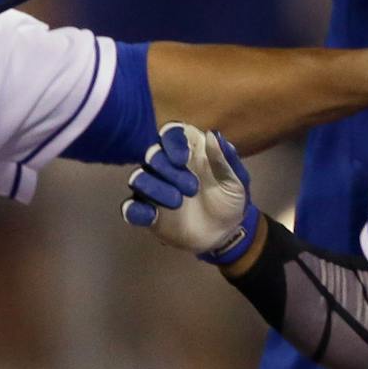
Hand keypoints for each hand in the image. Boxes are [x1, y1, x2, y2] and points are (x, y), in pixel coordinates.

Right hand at [122, 123, 260, 264]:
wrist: (224, 235)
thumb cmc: (230, 201)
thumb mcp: (236, 182)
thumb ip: (224, 159)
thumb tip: (211, 134)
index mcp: (189, 153)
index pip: (171, 134)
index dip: (171, 141)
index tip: (183, 158)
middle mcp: (167, 167)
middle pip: (152, 154)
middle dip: (167, 169)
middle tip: (192, 189)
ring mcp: (154, 189)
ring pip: (138, 178)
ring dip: (155, 188)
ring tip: (178, 202)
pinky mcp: (147, 213)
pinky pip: (130, 208)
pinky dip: (136, 210)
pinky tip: (153, 216)